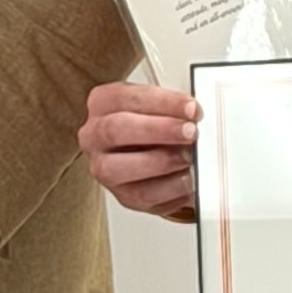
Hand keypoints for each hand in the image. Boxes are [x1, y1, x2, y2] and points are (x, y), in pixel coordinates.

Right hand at [79, 79, 197, 220]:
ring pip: (119, 167)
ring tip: (190, 157)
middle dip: (158, 130)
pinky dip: (170, 187)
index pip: (125, 97)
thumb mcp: (161, 107)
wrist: (154, 156)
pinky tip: (188, 178)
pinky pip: (142, 195)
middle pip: (115, 130)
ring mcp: (104, 167)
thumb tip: (197, 116)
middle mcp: (95, 135)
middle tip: (190, 132)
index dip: (161, 103)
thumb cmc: (156, 125)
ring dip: (161, 162)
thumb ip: (174, 108)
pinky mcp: (122, 195)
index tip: (191, 108)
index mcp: (103, 103)